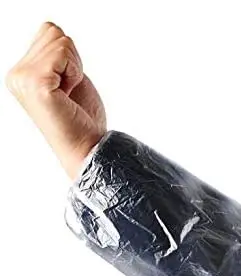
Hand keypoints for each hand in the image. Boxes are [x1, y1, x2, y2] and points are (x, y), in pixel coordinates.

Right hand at [6, 22, 105, 178]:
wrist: (88, 146)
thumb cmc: (82, 118)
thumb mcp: (68, 76)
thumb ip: (57, 54)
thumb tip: (52, 29)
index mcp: (21, 73)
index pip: (49, 32)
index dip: (69, 57)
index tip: (68, 85)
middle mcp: (16, 75)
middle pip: (54, 33)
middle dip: (72, 60)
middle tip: (70, 90)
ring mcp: (23, 79)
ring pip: (60, 41)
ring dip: (74, 67)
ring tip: (69, 93)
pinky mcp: (36, 84)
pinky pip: (63, 53)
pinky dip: (75, 72)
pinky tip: (69, 94)